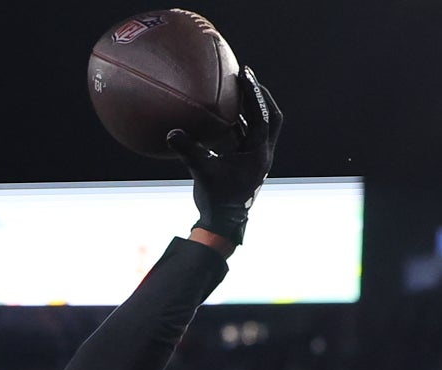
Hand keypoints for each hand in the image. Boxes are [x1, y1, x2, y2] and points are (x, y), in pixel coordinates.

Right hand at [172, 65, 279, 242]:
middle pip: (270, 117)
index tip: (246, 73)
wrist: (224, 226)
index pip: (262, 115)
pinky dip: (238, 123)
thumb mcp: (202, 173)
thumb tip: (171, 132)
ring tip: (236, 90)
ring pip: (259, 126)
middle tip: (247, 76)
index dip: (255, 93)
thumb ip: (188, 151)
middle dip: (260, 95)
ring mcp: (255, 159)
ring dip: (250, 108)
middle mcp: (262, 154)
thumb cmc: (217, 202)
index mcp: (259, 153)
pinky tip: (224, 114)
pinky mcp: (246, 164)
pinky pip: (246, 137)